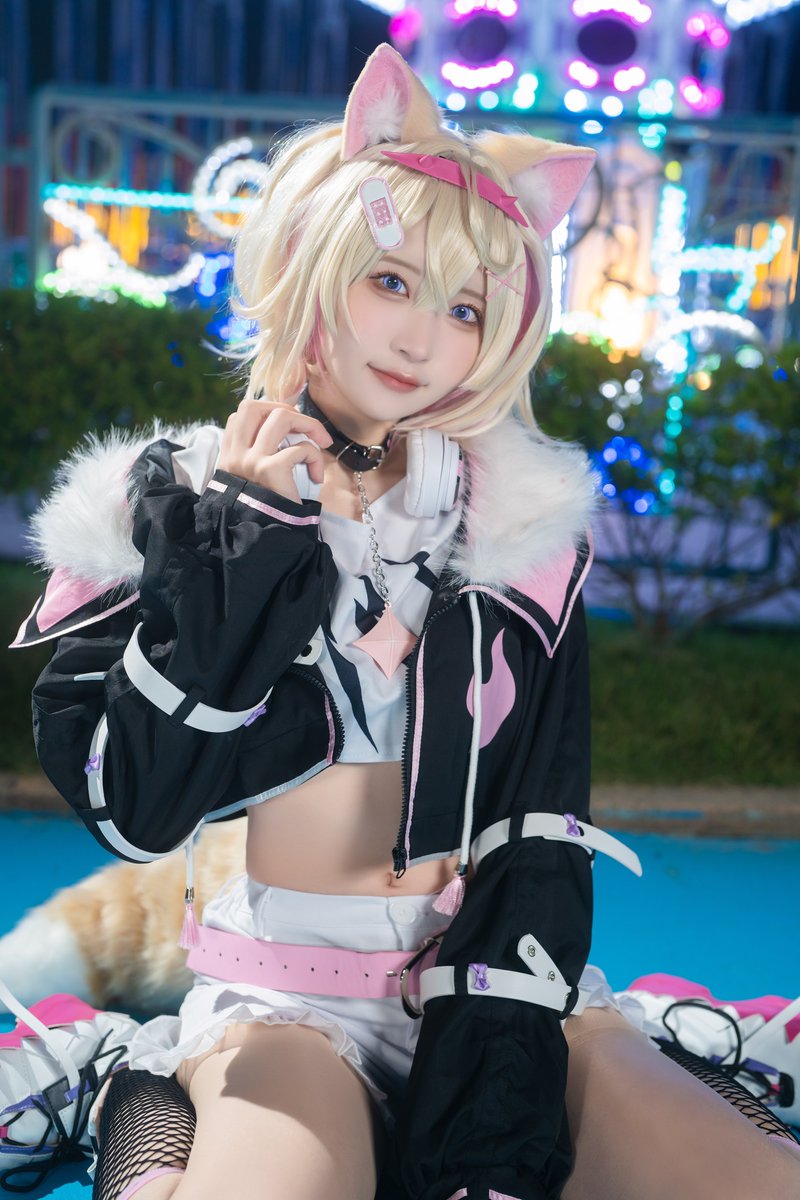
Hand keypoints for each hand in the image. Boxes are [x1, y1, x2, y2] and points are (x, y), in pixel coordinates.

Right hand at [218, 399, 332, 502]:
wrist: (267, 542)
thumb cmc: (268, 511)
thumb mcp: (254, 480)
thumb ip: (259, 454)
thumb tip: (286, 424)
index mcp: (229, 455)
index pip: (242, 413)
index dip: (268, 410)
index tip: (288, 425)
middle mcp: (236, 455)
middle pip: (256, 406)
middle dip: (287, 410)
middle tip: (307, 429)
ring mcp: (251, 461)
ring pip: (281, 417)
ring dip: (308, 425)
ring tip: (322, 443)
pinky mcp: (271, 471)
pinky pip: (301, 448)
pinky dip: (315, 457)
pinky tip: (317, 476)